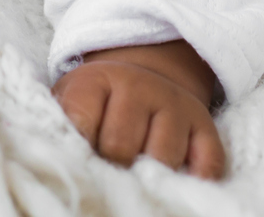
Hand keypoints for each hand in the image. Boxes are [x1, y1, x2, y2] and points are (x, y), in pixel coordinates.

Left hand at [52, 40, 226, 177]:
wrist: (144, 79)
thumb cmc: (97, 103)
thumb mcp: (70, 100)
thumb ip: (62, 124)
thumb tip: (57, 159)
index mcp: (98, 80)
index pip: (81, 122)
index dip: (76, 149)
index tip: (76, 159)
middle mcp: (140, 86)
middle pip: (119, 146)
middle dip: (110, 165)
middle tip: (106, 169)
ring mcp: (176, 106)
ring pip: (162, 159)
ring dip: (148, 175)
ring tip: (136, 175)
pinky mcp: (205, 127)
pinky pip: (207, 164)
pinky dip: (193, 181)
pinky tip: (174, 185)